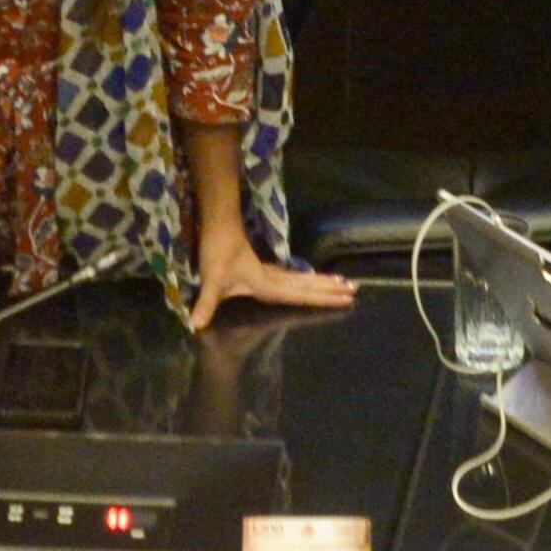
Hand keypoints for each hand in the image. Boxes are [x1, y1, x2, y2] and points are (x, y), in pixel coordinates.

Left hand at [186, 228, 357, 331]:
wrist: (218, 224)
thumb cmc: (216, 253)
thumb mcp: (211, 281)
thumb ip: (206, 304)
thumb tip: (195, 326)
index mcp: (267, 284)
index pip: (300, 295)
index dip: (323, 299)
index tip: (346, 299)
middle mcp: (273, 278)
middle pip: (307, 285)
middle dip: (330, 289)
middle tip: (355, 290)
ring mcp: (269, 270)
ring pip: (301, 279)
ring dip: (322, 281)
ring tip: (343, 282)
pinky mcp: (262, 266)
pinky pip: (290, 276)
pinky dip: (305, 279)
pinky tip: (308, 279)